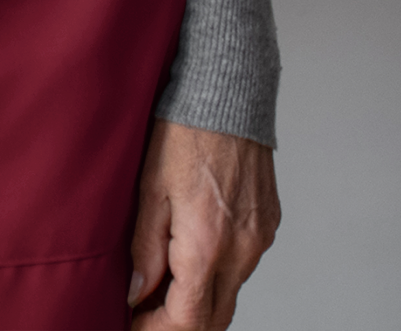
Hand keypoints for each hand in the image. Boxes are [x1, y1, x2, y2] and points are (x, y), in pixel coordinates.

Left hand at [129, 119, 278, 327]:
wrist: (227, 92)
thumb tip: (137, 294)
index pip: (189, 320)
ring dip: (197, 300)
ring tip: (158, 286)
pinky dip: (216, 274)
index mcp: (208, 245)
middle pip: (215, 317)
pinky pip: (242, 266)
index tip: (132, 325)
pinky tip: (189, 257)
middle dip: (178, 325)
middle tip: (143, 315)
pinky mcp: (268, 224)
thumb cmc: (183, 132)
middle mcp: (242, 250)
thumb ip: (145, 247)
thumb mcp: (149, 188)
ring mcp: (260, 239)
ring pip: (229, 292)